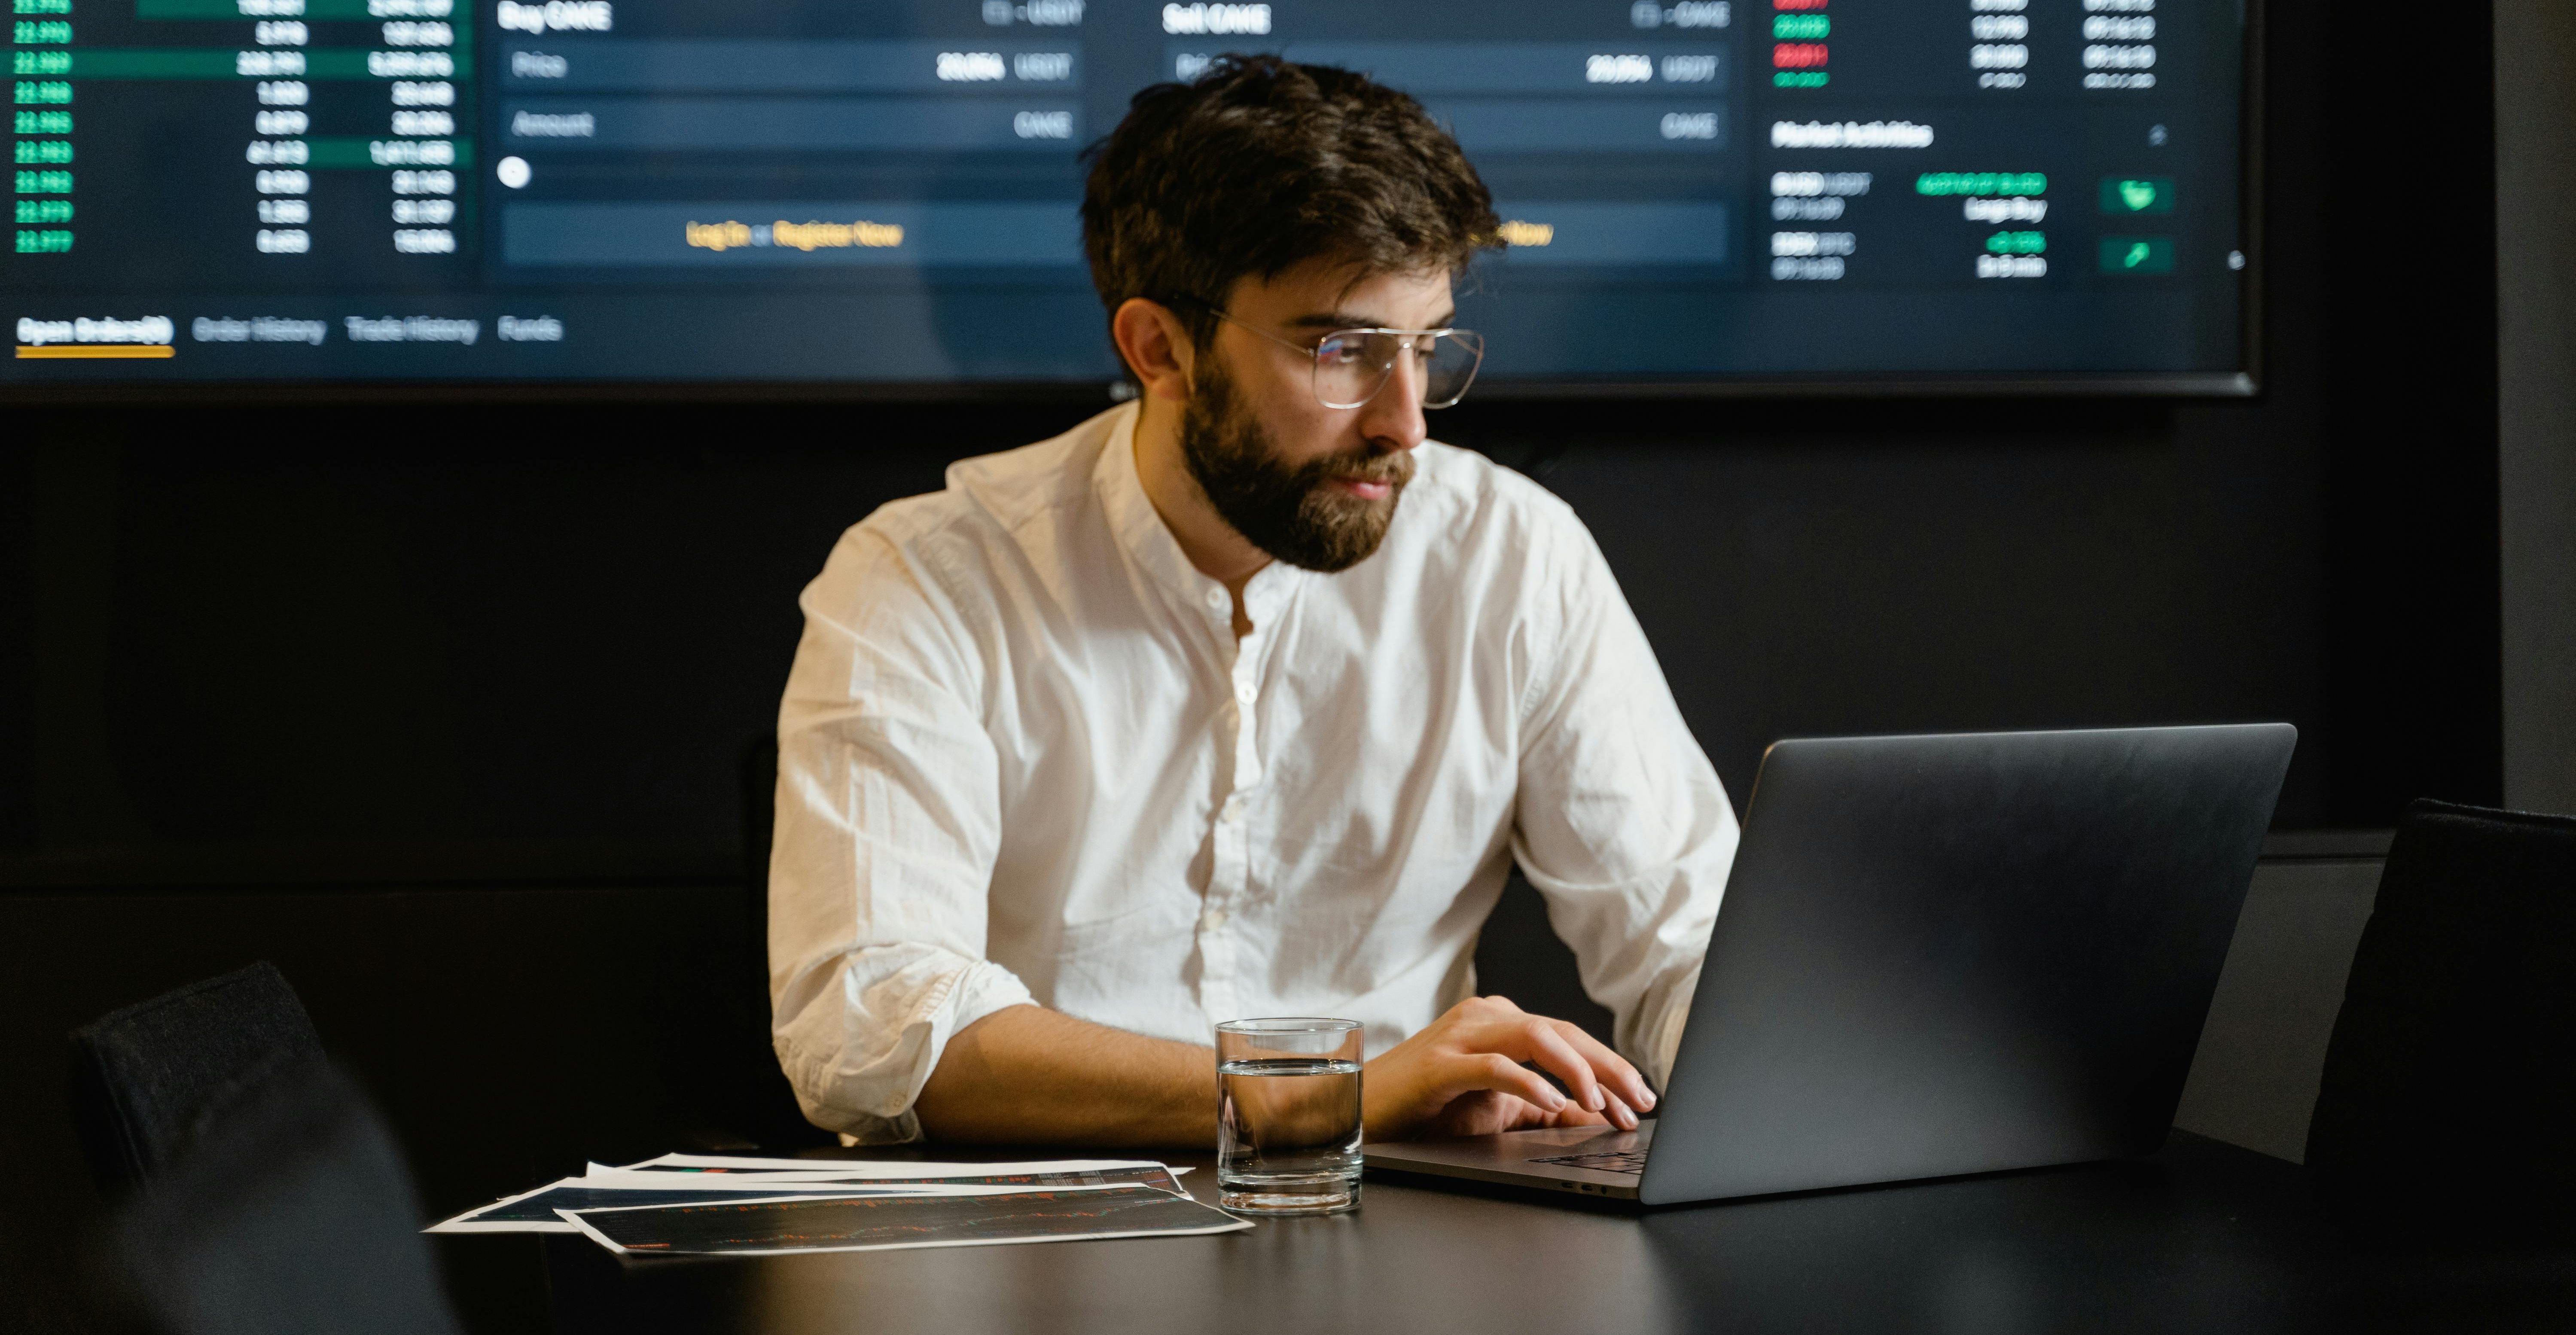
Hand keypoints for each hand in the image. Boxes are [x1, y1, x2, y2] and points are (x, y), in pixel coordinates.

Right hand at [1361, 995, 1655, 1142]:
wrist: (1357, 1107)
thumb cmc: (1425, 1107)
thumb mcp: (1495, 1108)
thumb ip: (1541, 1106)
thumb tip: (1596, 1118)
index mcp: (1500, 1023)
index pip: (1569, 1037)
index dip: (1611, 1068)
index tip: (1641, 1101)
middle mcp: (1484, 1018)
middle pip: (1562, 1031)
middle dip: (1609, 1068)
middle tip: (1641, 1102)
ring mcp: (1460, 1036)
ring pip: (1535, 1036)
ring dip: (1577, 1070)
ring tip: (1601, 1103)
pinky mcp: (1439, 1064)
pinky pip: (1494, 1065)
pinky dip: (1529, 1082)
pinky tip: (1553, 1102)